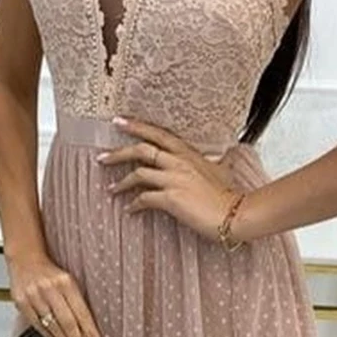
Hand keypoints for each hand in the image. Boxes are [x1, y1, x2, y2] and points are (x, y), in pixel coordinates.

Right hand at [5, 251, 103, 336]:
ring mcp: (34, 296)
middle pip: (67, 322)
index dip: (91, 333)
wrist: (25, 259)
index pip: (82, 313)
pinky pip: (38, 326)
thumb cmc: (51, 272)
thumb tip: (89, 330)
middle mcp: (50, 288)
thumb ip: (77, 302)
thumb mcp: (69, 281)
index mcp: (66, 282)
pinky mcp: (21, 302)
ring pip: (53, 326)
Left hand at [97, 116, 246, 242]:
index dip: (137, 126)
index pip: (158, 134)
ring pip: (138, 174)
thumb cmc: (229, 196)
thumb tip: (224, 157)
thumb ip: (214, 162)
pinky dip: (134, 204)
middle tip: (101, 158)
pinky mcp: (170, 199)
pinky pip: (144, 199)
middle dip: (118, 153)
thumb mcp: (221, 171)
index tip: (118, 121)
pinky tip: (130, 210)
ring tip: (112, 189)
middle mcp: (178, 162)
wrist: (235, 214)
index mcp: (188, 153)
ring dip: (121, 182)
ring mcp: (173, 179)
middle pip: (141, 150)